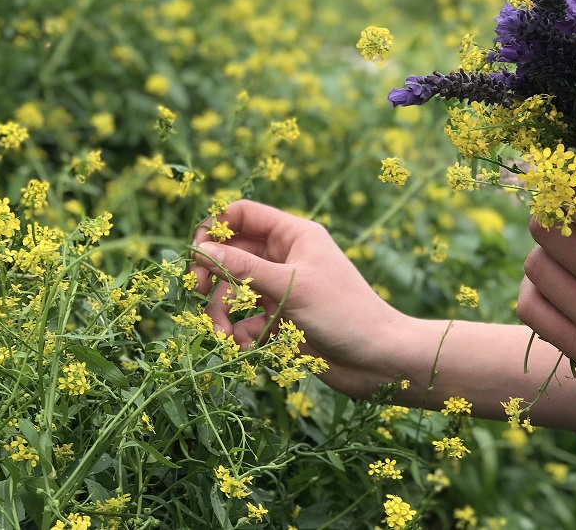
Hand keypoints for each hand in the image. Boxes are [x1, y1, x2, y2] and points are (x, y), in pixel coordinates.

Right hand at [190, 200, 408, 397]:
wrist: (379, 360)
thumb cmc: (343, 312)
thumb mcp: (291, 285)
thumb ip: (244, 267)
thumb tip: (202, 250)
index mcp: (293, 235)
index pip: (243, 215)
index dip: (216, 228)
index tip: (198, 254)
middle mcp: (286, 258)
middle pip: (231, 255)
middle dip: (212, 276)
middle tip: (196, 293)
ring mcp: (282, 290)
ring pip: (234, 292)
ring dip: (221, 313)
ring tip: (222, 337)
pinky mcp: (281, 322)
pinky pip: (246, 321)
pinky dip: (240, 334)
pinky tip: (245, 349)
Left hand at [518, 211, 575, 464]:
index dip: (571, 195)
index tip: (570, 194)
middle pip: (551, 234)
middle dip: (552, 219)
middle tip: (560, 221)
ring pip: (536, 267)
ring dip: (544, 254)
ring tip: (563, 257)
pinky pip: (531, 308)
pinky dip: (535, 290)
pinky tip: (554, 287)